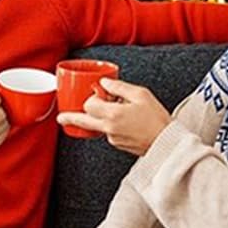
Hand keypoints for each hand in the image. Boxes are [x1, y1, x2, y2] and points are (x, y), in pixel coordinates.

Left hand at [56, 77, 171, 155]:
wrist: (166, 142)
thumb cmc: (157, 118)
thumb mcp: (141, 95)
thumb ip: (119, 87)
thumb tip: (105, 82)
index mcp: (113, 114)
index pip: (89, 104)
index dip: (92, 96)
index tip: (98, 92)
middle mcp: (109, 128)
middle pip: (83, 121)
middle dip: (70, 118)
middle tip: (61, 117)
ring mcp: (112, 138)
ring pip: (98, 125)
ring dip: (101, 118)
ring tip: (118, 110)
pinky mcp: (118, 144)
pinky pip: (109, 132)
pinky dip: (112, 125)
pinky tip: (126, 120)